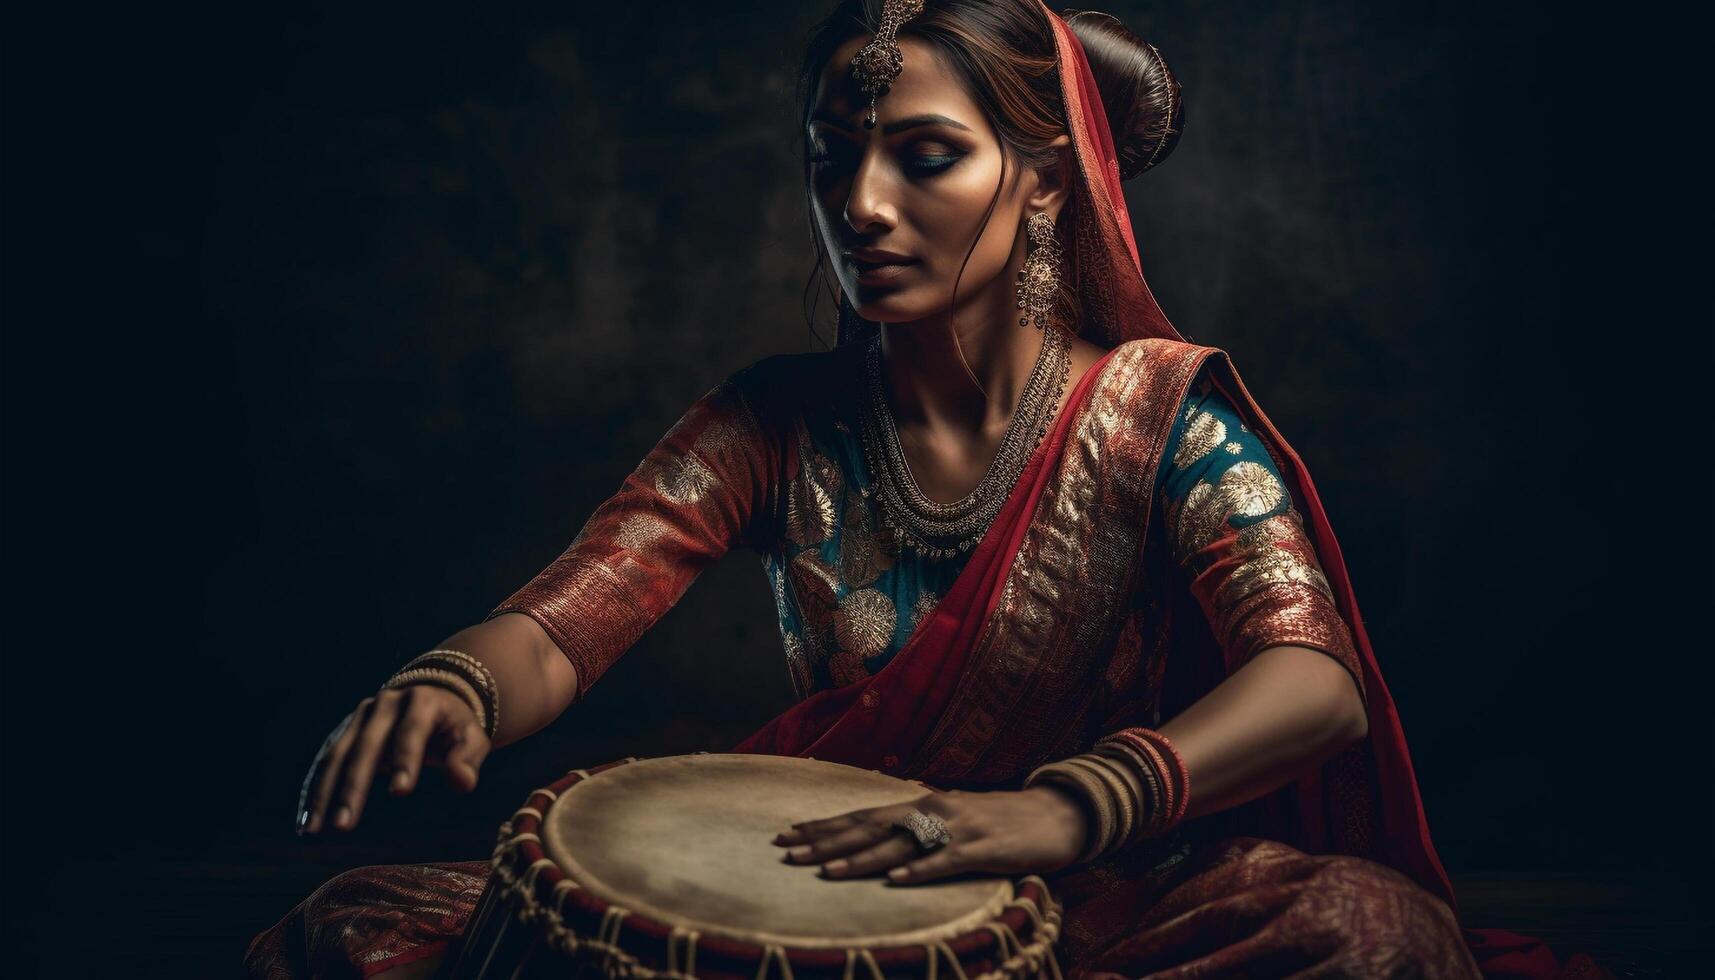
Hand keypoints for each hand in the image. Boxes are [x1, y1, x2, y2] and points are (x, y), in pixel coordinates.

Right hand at [296, 685, 490, 834]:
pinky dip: (313, 791)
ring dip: (323, 793)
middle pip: (366, 746)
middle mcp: (384, 704)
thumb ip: (468, 758)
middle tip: (344, 826)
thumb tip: (462, 783)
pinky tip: (307, 822)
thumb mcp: (473, 737)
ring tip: (315, 831)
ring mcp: (359, 717)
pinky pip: (325, 762)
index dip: (406, 759)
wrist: (430, 697)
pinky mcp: (342, 732)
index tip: (400, 792)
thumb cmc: (454, 727)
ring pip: (336, 755)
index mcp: (421, 701)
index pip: (411, 731)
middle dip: (354, 787)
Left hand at [771, 786, 1088, 883]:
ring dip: (859, 859)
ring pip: (899, 846)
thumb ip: (920, 825)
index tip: (786, 834)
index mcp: (923, 804)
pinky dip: (918, 872)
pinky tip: (894, 882)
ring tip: (823, 871)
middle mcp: (932, 810)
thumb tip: (883, 837)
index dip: (824, 825)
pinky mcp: (982, 849)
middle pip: (869, 827)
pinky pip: (945, 862)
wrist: (1056, 814)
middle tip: (785, 852)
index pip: (863, 815)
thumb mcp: (953, 817)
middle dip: (825, 841)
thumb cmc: (1001, 820)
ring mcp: (957, 828)